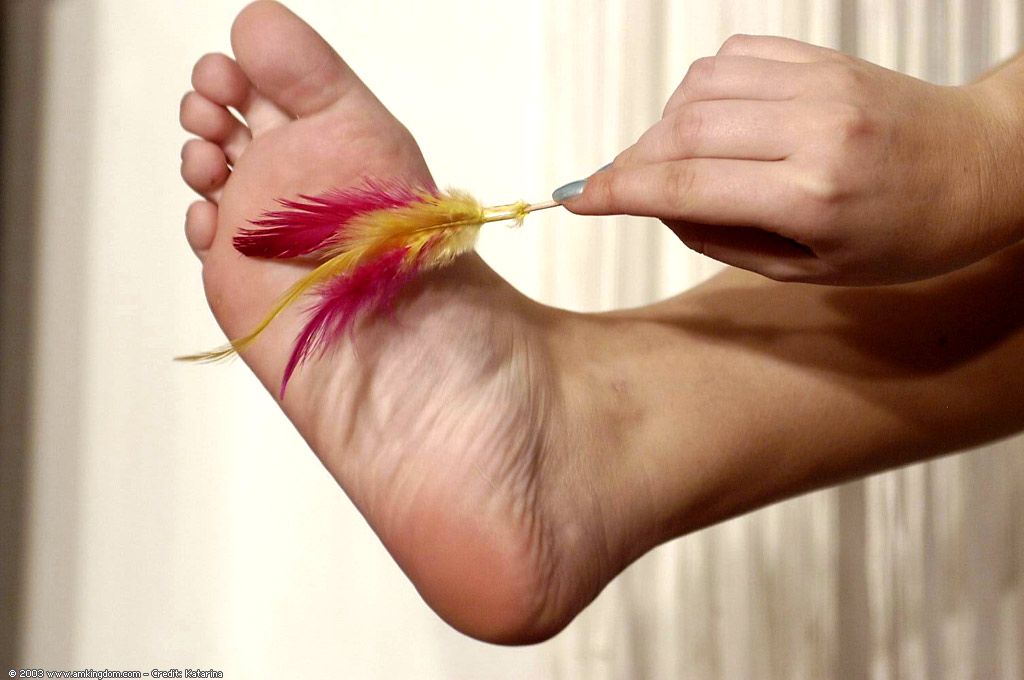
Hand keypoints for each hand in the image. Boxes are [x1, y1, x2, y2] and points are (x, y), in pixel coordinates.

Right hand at [563, 35, 1023, 284]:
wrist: (984, 168)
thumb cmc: (907, 236)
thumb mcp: (812, 270)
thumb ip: (725, 239)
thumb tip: (657, 206)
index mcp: (814, 197)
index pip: (685, 185)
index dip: (617, 191)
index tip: (576, 198)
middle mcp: (813, 129)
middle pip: (680, 132)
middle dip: (632, 162)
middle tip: (618, 187)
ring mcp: (819, 84)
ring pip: (698, 89)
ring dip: (664, 127)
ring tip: (674, 161)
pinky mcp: (821, 57)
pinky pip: (731, 58)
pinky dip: (700, 91)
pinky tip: (710, 122)